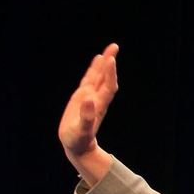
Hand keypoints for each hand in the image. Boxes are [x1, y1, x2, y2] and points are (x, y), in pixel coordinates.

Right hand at [57, 43, 120, 179]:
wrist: (78, 146)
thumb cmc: (79, 140)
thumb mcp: (81, 129)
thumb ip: (86, 116)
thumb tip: (88, 98)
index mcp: (98, 105)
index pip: (107, 86)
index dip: (110, 73)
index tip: (111, 60)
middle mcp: (96, 99)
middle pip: (106, 78)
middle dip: (110, 62)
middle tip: (114, 47)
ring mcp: (90, 97)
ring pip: (98, 77)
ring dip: (103, 64)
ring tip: (109, 50)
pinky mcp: (82, 98)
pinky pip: (89, 80)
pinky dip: (93, 70)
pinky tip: (97, 61)